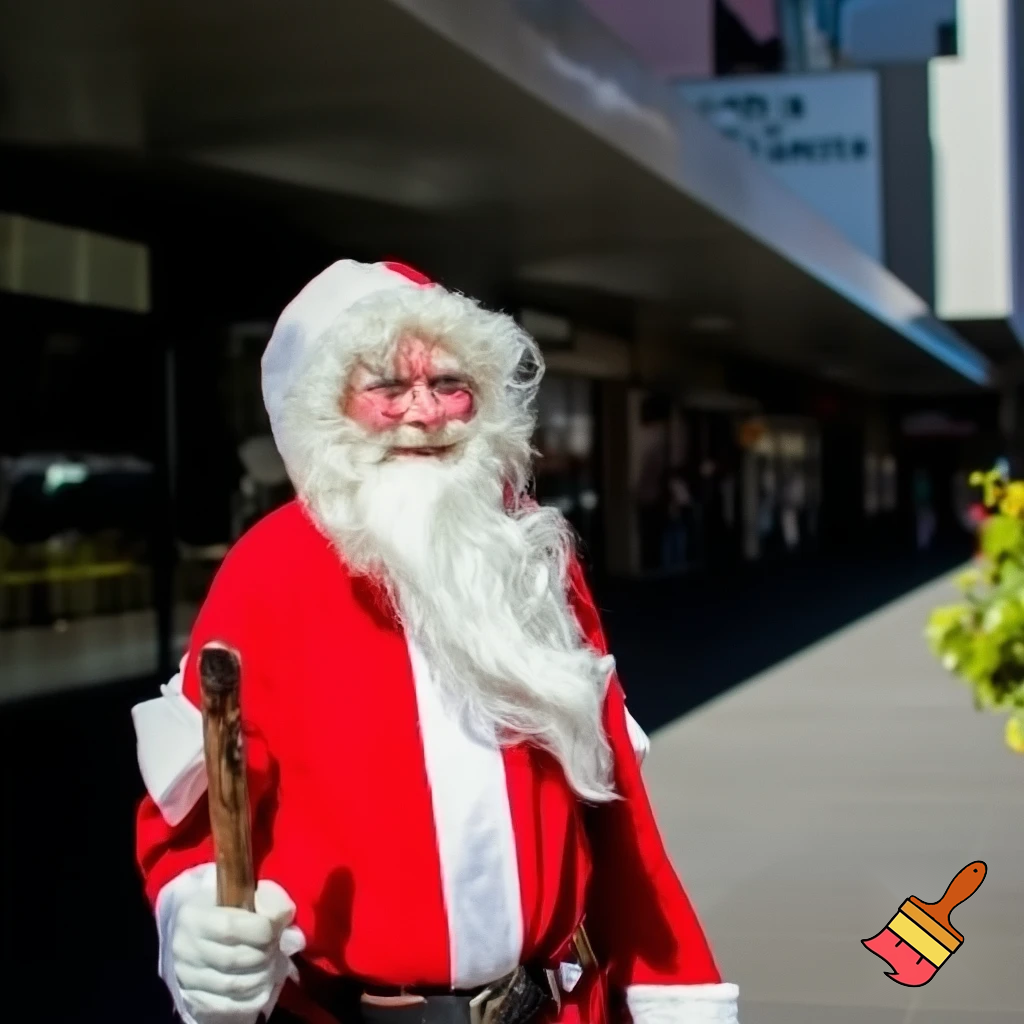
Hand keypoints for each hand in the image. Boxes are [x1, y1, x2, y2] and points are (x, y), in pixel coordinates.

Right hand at [171, 879, 305, 1023]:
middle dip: (265, 954)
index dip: (262, 930)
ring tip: (272, 964)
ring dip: (263, 976)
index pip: (230, 928)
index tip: (276, 928)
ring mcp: (187, 977)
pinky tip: (264, 984)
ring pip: (234, 985)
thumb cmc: (231, 908)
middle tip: (276, 947)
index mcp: (194, 915)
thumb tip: (289, 923)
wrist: (201, 930)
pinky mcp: (194, 999)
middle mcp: (185, 948)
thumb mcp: (249, 893)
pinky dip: (254, 998)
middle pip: (234, 959)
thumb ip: (271, 902)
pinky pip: (229, 1006)